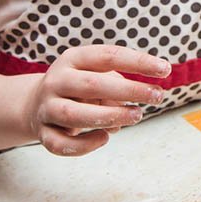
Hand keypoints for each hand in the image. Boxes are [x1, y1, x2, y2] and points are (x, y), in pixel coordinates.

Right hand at [23, 45, 169, 156]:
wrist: (35, 103)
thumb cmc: (80, 86)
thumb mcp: (97, 76)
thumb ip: (116, 85)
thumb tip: (137, 103)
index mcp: (74, 59)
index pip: (108, 55)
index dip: (138, 62)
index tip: (165, 69)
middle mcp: (57, 80)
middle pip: (92, 85)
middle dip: (129, 91)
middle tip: (157, 96)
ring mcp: (46, 107)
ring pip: (74, 114)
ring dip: (109, 116)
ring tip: (137, 116)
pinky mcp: (42, 132)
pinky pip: (61, 144)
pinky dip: (84, 145)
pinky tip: (105, 137)